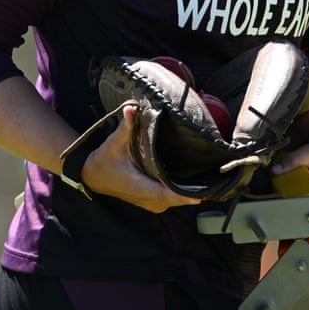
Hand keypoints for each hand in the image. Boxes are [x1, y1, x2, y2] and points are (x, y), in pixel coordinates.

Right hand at [81, 104, 201, 212]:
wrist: (93, 175)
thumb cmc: (104, 160)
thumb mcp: (114, 142)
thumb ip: (126, 126)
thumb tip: (131, 108)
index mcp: (138, 186)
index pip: (165, 194)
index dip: (183, 195)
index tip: (201, 193)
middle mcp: (146, 198)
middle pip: (176, 199)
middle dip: (194, 192)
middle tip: (215, 180)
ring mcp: (149, 202)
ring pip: (175, 201)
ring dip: (189, 192)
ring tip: (210, 180)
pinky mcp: (151, 201)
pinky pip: (171, 199)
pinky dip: (182, 192)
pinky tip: (196, 183)